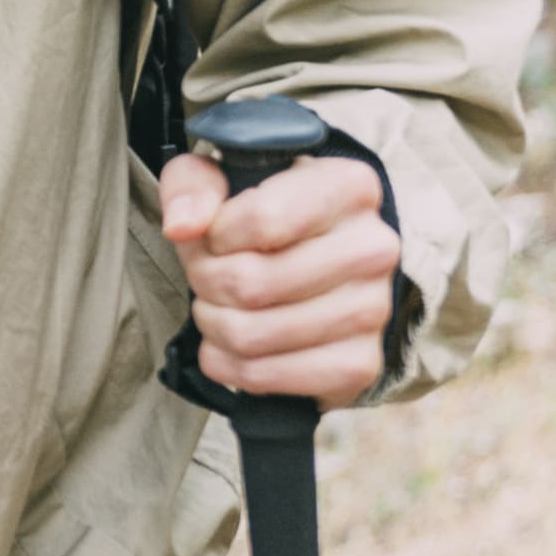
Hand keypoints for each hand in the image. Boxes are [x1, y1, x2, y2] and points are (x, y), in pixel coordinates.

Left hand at [159, 148, 397, 403]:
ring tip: (216, 307)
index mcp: (350, 187)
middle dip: (205, 283)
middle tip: (204, 277)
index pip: (261, 220)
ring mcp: (374, 310)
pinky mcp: (359, 364)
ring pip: (251, 334)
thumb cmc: (267, 215)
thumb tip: (182, 227)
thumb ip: (193, 186)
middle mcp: (373, 248)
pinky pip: (266, 377)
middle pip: (250, 283)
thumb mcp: (223, 177)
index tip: (213, 237)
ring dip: (213, 325)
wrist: (319, 264)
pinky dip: (229, 366)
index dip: (214, 237)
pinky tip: (230, 344)